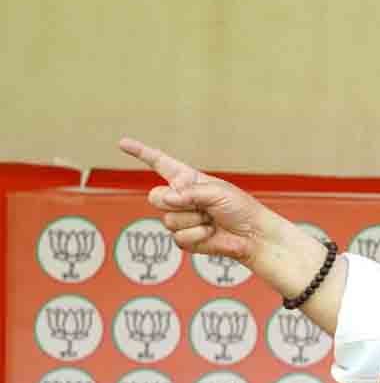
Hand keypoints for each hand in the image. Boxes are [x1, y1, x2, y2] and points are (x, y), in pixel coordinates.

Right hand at [118, 138, 274, 265]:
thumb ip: (190, 192)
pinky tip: (211, 233)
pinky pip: (178, 237)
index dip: (140, 153)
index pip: (159, 163)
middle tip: (202, 207)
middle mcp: (180, 198)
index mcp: (187, 180)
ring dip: (194, 221)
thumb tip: (168, 200)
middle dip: (177, 202)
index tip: (123, 143)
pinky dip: (197, 236)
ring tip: (212, 220)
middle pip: (155, 197)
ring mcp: (180, 219)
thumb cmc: (240, 209)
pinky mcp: (184, 240)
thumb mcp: (217, 192)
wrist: (252, 235)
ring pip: (168, 220)